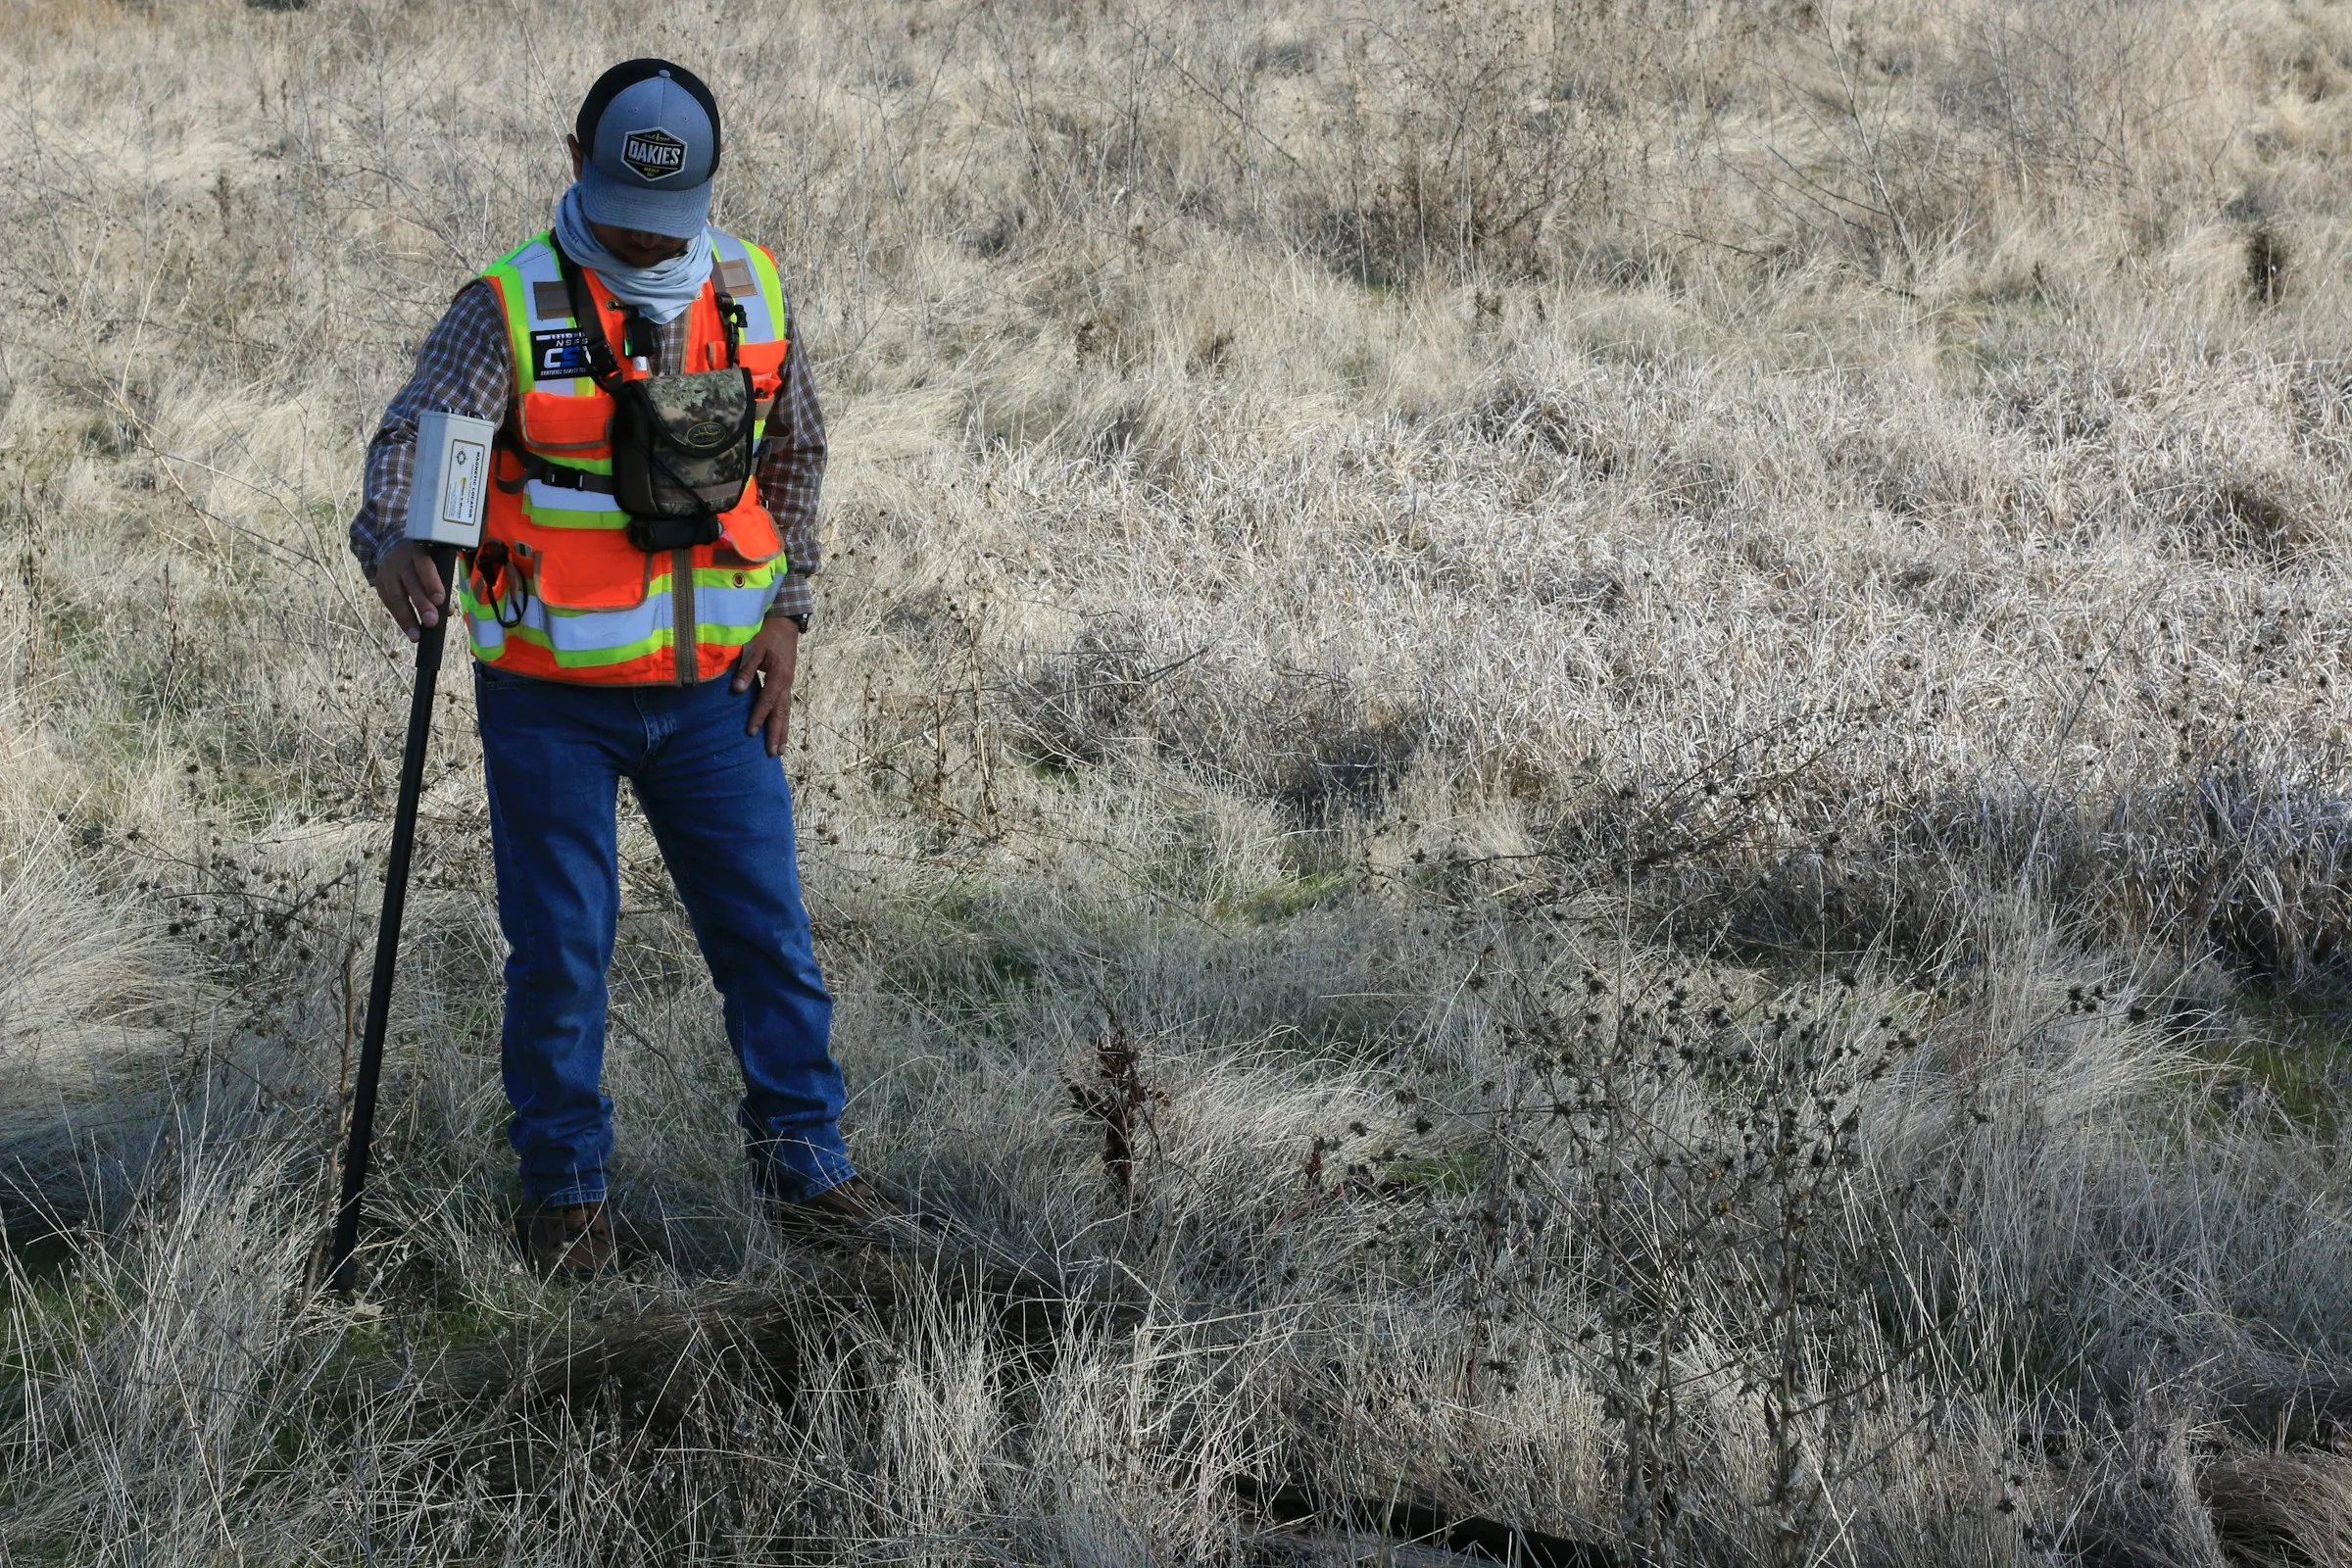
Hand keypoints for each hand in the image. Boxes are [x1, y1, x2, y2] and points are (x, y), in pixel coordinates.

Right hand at [372, 539, 446, 641]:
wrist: (390, 545)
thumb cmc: (421, 557)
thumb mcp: (432, 559)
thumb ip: (440, 582)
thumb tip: (448, 611)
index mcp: (417, 552)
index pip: (424, 567)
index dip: (432, 583)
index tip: (440, 600)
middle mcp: (400, 562)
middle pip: (411, 584)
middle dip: (422, 605)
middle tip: (432, 622)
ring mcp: (387, 573)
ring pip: (396, 597)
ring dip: (407, 619)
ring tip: (416, 636)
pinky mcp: (379, 584)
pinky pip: (388, 603)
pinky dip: (399, 618)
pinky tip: (408, 630)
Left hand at [734, 616, 800, 756]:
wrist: (785, 622)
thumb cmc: (768, 633)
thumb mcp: (754, 647)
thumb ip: (746, 669)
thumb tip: (736, 690)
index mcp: (780, 676)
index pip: (767, 701)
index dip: (758, 717)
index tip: (750, 733)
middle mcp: (787, 683)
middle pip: (782, 713)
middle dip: (777, 733)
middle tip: (773, 753)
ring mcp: (788, 684)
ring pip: (786, 712)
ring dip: (783, 731)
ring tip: (780, 750)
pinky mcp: (786, 682)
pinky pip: (785, 706)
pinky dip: (783, 721)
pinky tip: (780, 731)